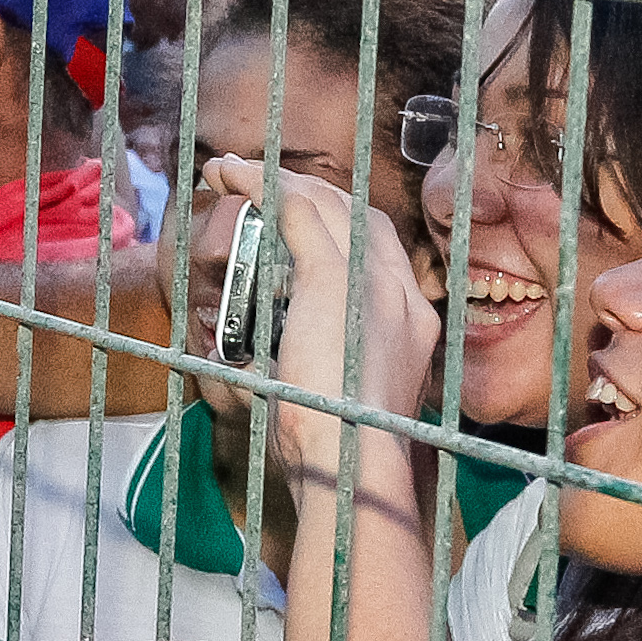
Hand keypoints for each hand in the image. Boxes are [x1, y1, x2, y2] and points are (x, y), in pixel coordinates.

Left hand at [191, 155, 436, 475]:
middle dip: (305, 190)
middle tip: (255, 184)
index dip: (336, 223)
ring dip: (275, 180)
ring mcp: (372, 283)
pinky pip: (297, 210)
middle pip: (356, 214)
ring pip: (325, 203)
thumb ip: (296, 373)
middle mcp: (401, 294)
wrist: (352, 467)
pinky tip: (235, 179)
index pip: (377, 249)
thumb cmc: (332, 454)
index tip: (292, 220)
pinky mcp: (335, 280)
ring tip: (230, 173)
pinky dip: (263, 187)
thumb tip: (245, 368)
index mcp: (411, 324)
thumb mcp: (325, 400)